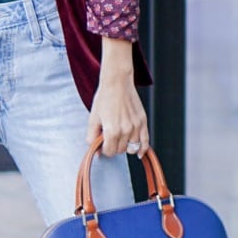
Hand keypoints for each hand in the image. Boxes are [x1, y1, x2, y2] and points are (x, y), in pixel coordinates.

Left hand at [87, 38, 149, 157]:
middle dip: (114, 146)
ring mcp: (136, 126)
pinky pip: (145, 141)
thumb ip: (92, 138)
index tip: (102, 143)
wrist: (117, 83)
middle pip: (120, 150)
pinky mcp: (143, 121)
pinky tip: (139, 154)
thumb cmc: (104, 98)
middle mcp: (125, 130)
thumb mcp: (93, 118)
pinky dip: (143, 150)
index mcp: (111, 131)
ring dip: (125, 146)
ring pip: (131, 147)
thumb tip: (96, 153)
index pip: (109, 152)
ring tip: (120, 137)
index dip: (104, 149)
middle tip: (110, 137)